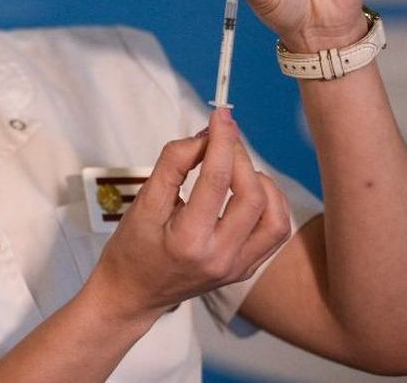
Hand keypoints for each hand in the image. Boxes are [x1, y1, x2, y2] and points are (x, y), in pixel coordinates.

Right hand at [89, 109, 291, 321]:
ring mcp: (238, 267)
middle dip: (240, 156)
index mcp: (189, 241)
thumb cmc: (132, 247)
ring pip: (274, 216)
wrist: (134, 292)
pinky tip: (250, 188)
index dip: (221, 141)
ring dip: (261, 181)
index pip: (216, 180)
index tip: (220, 115)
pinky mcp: (246, 269)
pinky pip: (274, 232)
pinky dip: (270, 203)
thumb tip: (204, 137)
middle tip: (222, 137)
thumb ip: (172, 164)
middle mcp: (221, 258)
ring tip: (235, 166)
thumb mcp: (142, 201)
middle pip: (252, 196)